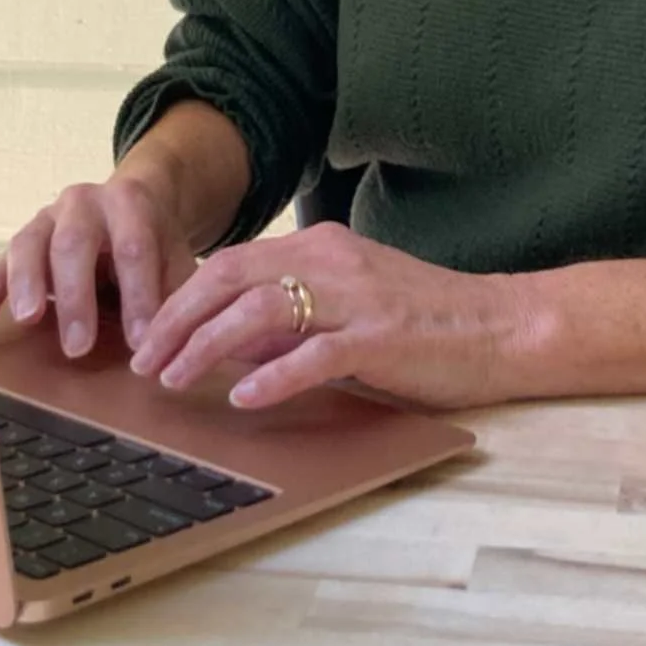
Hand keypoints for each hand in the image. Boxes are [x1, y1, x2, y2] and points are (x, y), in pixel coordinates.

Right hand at [0, 175, 201, 357]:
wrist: (131, 203)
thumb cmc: (154, 240)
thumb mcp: (176, 258)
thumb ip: (178, 294)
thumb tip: (184, 346)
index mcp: (129, 203)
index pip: (133, 248)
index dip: (138, 296)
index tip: (141, 342)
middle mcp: (83, 203)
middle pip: (74, 244)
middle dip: (76, 297)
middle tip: (78, 347)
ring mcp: (47, 218)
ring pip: (29, 244)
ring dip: (26, 284)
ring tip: (28, 320)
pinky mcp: (23, 240)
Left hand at [125, 221, 525, 411]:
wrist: (503, 327)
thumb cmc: (426, 323)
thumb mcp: (349, 306)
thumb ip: (293, 317)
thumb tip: (228, 343)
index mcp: (322, 247)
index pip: (231, 264)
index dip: (181, 298)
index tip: (149, 334)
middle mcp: (332, 261)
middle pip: (230, 278)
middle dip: (176, 319)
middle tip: (143, 360)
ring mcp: (356, 297)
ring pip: (259, 311)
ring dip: (206, 345)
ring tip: (175, 378)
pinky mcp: (381, 337)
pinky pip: (312, 354)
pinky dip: (270, 376)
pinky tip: (242, 397)